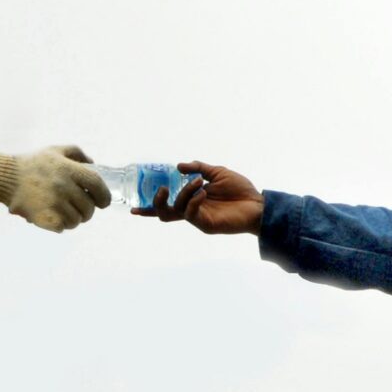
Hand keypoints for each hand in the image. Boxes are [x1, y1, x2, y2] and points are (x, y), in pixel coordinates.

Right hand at [0, 144, 111, 232]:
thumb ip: (77, 154)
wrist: (6, 178)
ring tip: (65, 213)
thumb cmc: (33, 164)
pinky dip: (61, 225)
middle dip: (88, 211)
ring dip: (74, 219)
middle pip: (89, 207)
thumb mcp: (55, 151)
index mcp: (69, 170)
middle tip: (81, 209)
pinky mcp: (45, 217)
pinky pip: (63, 227)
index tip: (103, 202)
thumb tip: (93, 164)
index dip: (104, 197)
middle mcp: (63, 186)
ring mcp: (54, 203)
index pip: (97, 186)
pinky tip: (55, 218)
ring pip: (76, 220)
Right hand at [137, 161, 263, 234]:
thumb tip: (178, 166)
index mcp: (192, 201)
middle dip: (156, 202)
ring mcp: (198, 219)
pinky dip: (193, 200)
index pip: (167, 206)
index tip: (134, 209)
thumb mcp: (217, 172)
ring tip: (199, 183)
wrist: (258, 204)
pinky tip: (204, 192)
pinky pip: (191, 213)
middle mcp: (192, 212)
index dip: (150, 208)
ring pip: (177, 209)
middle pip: (164, 214)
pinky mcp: (206, 224)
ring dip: (184, 192)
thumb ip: (198, 168)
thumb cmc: (240, 190)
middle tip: (163, 189)